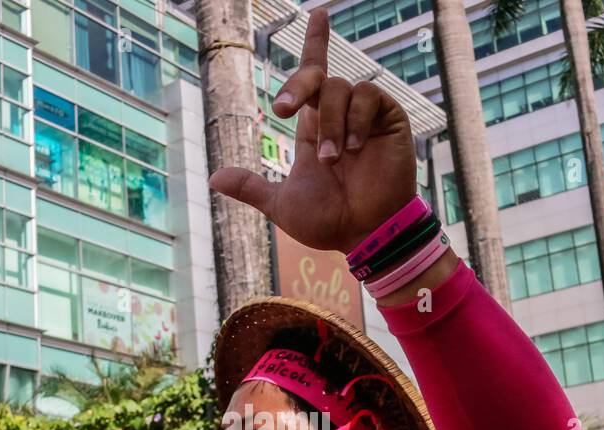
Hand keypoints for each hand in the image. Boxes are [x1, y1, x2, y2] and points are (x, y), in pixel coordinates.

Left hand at [208, 9, 415, 254]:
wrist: (364, 233)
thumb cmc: (328, 221)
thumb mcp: (281, 204)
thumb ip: (251, 188)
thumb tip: (214, 178)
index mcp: (315, 126)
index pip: (314, 75)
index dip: (316, 43)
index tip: (318, 14)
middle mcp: (339, 114)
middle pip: (318, 74)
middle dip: (298, 83)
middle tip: (283, 109)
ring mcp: (365, 116)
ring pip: (339, 89)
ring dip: (330, 123)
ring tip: (334, 158)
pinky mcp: (389, 120)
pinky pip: (368, 97)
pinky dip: (355, 120)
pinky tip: (353, 148)